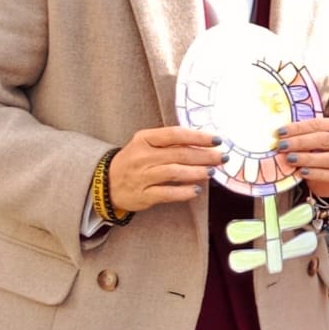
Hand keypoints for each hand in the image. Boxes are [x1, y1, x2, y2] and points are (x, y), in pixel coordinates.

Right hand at [109, 126, 225, 212]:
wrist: (105, 184)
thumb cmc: (134, 161)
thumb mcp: (146, 145)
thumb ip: (171, 144)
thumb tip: (205, 144)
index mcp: (144, 139)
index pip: (175, 134)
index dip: (198, 137)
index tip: (218, 140)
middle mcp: (142, 156)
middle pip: (179, 154)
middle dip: (205, 156)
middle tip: (222, 158)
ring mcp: (141, 176)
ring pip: (174, 172)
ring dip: (197, 172)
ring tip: (212, 172)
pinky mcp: (142, 195)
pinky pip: (167, 193)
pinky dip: (183, 192)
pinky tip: (196, 190)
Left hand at [275, 117, 328, 199]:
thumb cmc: (323, 153)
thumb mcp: (318, 140)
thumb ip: (304, 135)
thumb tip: (280, 134)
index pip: (319, 124)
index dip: (299, 127)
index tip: (280, 132)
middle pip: (324, 139)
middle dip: (301, 142)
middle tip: (283, 145)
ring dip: (306, 158)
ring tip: (289, 159)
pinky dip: (315, 173)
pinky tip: (301, 172)